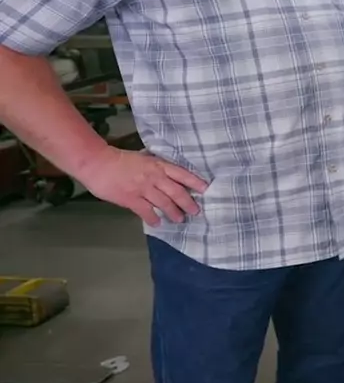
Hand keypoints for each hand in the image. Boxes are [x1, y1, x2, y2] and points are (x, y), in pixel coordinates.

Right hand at [79, 147, 208, 225]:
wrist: (97, 163)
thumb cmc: (119, 159)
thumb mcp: (143, 158)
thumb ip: (155, 167)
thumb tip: (166, 175)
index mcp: (158, 165)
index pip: (182, 174)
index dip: (195, 182)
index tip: (206, 189)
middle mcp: (154, 177)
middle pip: (176, 191)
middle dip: (188, 203)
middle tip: (196, 211)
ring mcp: (143, 188)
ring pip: (164, 203)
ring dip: (173, 212)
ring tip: (180, 219)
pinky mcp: (130, 199)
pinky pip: (146, 211)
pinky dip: (153, 218)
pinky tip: (157, 223)